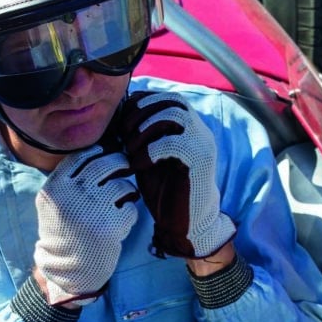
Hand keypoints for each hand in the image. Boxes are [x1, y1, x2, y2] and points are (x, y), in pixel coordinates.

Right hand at [34, 145, 138, 304]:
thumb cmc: (64, 233)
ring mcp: (91, 210)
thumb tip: (99, 151)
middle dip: (119, 164)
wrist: (67, 270)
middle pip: (106, 164)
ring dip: (126, 191)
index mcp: (55, 188)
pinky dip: (129, 214)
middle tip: (123, 168)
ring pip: (122, 184)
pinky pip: (130, 208)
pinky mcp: (110, 226)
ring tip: (120, 201)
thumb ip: (67, 179)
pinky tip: (120, 222)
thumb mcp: (52, 204)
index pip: (81, 156)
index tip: (105, 157)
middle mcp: (72, 195)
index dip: (98, 153)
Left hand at [120, 91, 234, 258]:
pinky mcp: (199, 161)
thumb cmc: (164, 191)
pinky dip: (150, 151)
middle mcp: (199, 131)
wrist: (186, 224)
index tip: (122, 125)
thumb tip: (119, 114)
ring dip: (145, 129)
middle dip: (141, 113)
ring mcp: (202, 144)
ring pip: (173, 114)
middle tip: (124, 135)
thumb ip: (141, 135)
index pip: (167, 97)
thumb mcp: (147, 157)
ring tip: (131, 149)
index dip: (141, 104)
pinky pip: (173, 142)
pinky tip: (139, 165)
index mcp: (188, 128)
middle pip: (171, 100)